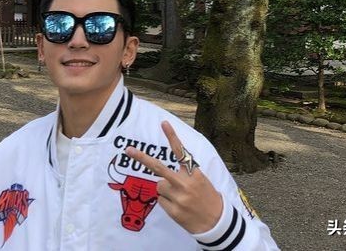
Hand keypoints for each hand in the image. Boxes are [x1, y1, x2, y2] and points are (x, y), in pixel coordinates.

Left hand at [125, 120, 222, 234]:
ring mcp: (178, 198)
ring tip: (179, 197)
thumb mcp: (201, 180)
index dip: (172, 136)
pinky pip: (160, 201)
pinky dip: (167, 202)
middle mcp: (184, 183)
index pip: (180, 152)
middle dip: (141, 157)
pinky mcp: (173, 211)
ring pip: (159, 186)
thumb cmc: (207, 197)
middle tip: (128, 150)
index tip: (164, 123)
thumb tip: (162, 173)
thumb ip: (184, 173)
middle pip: (158, 167)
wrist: (217, 222)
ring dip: (165, 189)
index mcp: (193, 173)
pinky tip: (179, 207)